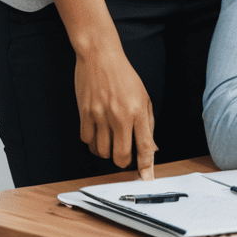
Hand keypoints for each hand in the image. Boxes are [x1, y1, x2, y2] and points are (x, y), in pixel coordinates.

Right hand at [74, 44, 156, 177]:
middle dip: (124, 162)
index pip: (144, 146)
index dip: (146, 166)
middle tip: (125, 155)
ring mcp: (100, 116)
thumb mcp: (144, 97)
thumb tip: (152, 148)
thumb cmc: (125, 76)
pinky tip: (98, 134)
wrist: (101, 57)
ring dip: (107, 153)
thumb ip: (147, 123)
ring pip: (102, 152)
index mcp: (139, 111)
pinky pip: (87, 141)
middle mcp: (120, 116)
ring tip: (111, 142)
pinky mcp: (84, 114)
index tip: (147, 178)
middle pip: (121, 155)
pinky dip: (92, 143)